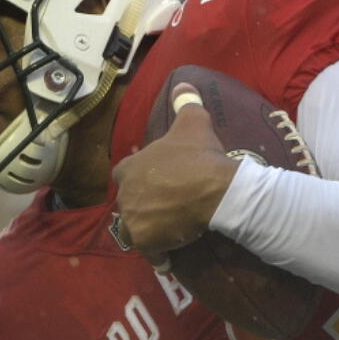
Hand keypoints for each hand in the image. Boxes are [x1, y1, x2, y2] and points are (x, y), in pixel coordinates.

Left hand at [112, 83, 238, 260]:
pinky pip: (150, 253)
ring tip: (170, 232)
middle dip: (145, 207)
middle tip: (169, 209)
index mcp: (128, 168)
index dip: (143, 180)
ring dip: (149, 231)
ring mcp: (132, 220)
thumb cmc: (200, 155)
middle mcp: (124, 194)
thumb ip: (185, 102)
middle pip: (131, 204)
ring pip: (136, 230)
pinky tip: (171, 256)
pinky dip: (159, 255)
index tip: (161, 184)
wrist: (214, 188)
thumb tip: (184, 83)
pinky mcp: (145, 242)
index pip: (126, 175)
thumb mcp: (193, 122)